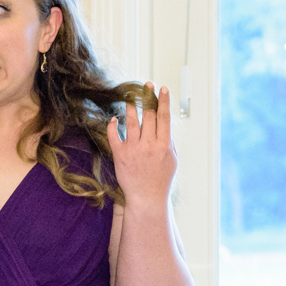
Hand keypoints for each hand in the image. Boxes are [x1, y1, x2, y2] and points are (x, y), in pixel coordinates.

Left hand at [109, 86, 175, 203]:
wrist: (146, 198)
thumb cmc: (161, 180)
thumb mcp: (172, 160)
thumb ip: (169, 142)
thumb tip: (164, 125)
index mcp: (164, 145)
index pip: (164, 118)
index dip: (163, 101)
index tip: (162, 89)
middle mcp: (149, 145)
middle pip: (148, 115)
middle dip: (147, 98)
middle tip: (145, 86)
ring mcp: (134, 149)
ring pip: (131, 121)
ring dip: (131, 107)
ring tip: (129, 97)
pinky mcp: (120, 155)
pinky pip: (114, 135)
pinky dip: (113, 125)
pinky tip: (114, 118)